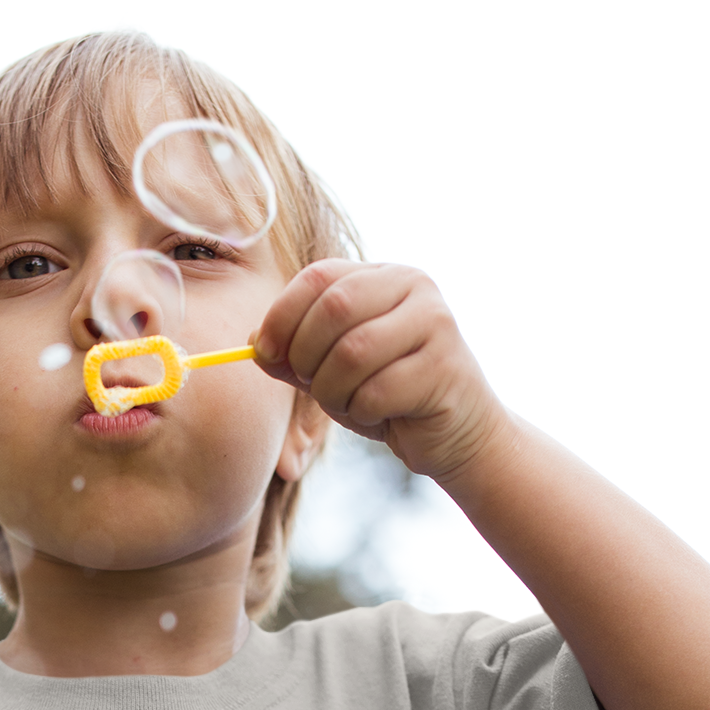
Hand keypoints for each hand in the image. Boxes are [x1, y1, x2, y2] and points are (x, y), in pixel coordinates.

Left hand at [253, 260, 509, 484]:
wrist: (456, 434)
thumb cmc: (390, 397)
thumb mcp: (333, 372)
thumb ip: (295, 354)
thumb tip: (253, 342)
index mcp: (382, 276)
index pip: (319, 276)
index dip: (282, 315)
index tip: (265, 352)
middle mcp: (414, 286)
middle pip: (334, 308)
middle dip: (307, 356)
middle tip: (312, 384)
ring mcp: (435, 323)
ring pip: (353, 352)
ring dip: (333, 391)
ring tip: (347, 404)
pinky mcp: (445, 367)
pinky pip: (377, 392)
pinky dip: (362, 412)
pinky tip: (379, 416)